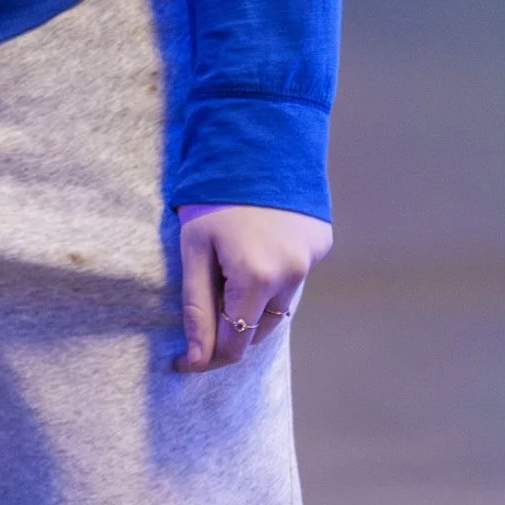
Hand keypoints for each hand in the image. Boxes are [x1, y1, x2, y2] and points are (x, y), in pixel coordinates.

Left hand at [177, 203, 331, 372]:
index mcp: (256, 278)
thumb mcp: (194, 250)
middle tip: (204, 311)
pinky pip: (294, 276)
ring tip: (229, 276)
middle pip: (258, 330)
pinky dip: (274, 276)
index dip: (208, 356)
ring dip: (253, 305)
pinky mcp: (321, 245)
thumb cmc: (215, 196)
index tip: (183, 362)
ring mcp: (311, 260)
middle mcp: (291, 275)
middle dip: (230, 329)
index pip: (234, 343)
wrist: (257, 142)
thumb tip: (198, 357)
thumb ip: (197, 307)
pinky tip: (257, 248)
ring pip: (279, 307)